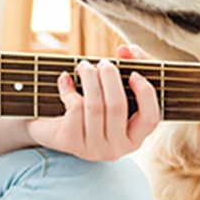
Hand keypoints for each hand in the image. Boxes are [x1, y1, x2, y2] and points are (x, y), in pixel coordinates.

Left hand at [26, 45, 161, 160]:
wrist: (49, 126)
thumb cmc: (91, 104)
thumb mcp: (113, 88)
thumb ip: (130, 64)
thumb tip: (126, 50)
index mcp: (134, 138)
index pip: (150, 119)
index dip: (145, 94)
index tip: (134, 74)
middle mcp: (117, 149)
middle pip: (117, 107)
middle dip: (109, 77)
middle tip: (103, 62)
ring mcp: (93, 149)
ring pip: (94, 107)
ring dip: (89, 78)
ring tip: (84, 66)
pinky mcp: (70, 143)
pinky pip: (75, 110)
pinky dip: (69, 90)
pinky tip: (64, 81)